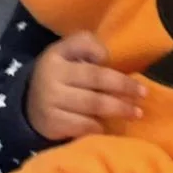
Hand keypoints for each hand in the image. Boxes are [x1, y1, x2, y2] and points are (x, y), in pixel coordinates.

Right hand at [26, 32, 145, 140]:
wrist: (29, 106)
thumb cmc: (60, 76)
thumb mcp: (66, 55)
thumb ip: (86, 46)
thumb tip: (107, 57)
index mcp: (56, 54)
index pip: (81, 45)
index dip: (98, 51)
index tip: (111, 58)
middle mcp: (52, 75)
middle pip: (96, 78)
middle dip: (123, 86)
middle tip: (143, 94)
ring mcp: (51, 101)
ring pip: (93, 104)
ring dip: (118, 109)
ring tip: (136, 113)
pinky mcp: (52, 124)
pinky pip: (83, 125)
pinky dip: (99, 126)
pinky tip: (108, 127)